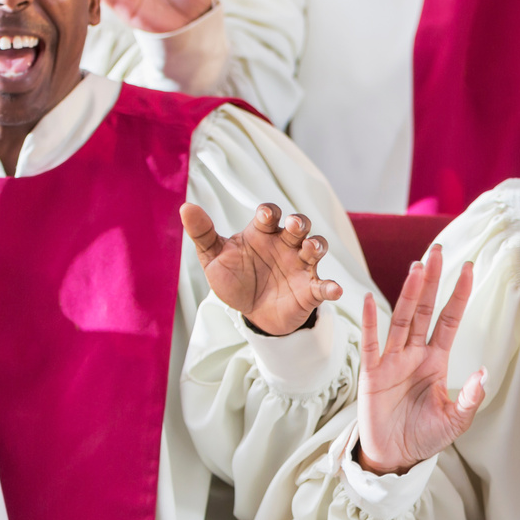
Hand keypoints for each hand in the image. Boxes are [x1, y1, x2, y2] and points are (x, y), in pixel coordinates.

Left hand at [182, 202, 340, 335]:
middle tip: (295, 225)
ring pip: (317, 247)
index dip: (270, 212)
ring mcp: (300, 265)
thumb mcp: (213, 257)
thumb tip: (186, 207)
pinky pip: (324, 285)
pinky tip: (334, 290)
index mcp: (262, 233)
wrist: (250, 312)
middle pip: (299, 225)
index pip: (270, 214)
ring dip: (317, 245)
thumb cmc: (234, 278)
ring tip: (311, 249)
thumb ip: (202, 233)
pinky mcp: (310, 288)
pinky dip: (331, 287)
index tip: (266, 216)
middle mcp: (285, 244)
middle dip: (300, 222)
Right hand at [357, 245, 485, 474]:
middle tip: (436, 251)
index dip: (458, 294)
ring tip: (416, 268)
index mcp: (436, 360)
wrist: (394, 457)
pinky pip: (371, 344)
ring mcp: (392, 361)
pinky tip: (371, 300)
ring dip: (408, 294)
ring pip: (401, 320)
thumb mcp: (455, 421)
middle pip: (423, 309)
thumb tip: (484, 372)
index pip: (449, 319)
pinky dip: (371, 323)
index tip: (468, 267)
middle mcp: (414, 353)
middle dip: (431, 281)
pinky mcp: (372, 374)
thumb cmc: (424, 436)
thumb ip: (470, 398)